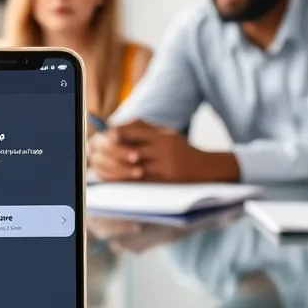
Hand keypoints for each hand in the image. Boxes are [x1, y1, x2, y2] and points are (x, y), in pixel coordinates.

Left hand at [89, 119, 237, 181]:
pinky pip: (143, 180)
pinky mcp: (166, 179)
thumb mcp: (167, 133)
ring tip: (106, 168)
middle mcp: (164, 149)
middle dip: (116, 152)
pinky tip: (119, 179)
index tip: (107, 135)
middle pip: (133, 150)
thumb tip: (119, 126)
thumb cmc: (181, 150)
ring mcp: (166, 165)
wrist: (205, 168)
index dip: (120, 133)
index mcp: (163, 135)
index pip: (136, 132)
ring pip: (135, 167)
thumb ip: (146, 128)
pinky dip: (129, 179)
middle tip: (102, 154)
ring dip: (119, 168)